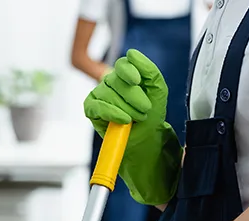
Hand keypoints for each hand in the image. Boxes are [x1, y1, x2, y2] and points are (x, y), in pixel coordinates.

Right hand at [83, 49, 182, 205]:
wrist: (144, 139)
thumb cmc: (150, 115)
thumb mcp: (157, 91)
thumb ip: (149, 70)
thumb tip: (131, 53)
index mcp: (126, 74)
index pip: (122, 64)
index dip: (128, 71)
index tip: (137, 81)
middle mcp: (110, 82)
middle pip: (116, 80)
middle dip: (133, 96)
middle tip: (144, 109)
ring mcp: (99, 94)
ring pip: (108, 94)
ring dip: (126, 108)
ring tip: (136, 118)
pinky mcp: (91, 108)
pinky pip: (98, 106)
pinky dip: (112, 113)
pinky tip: (123, 119)